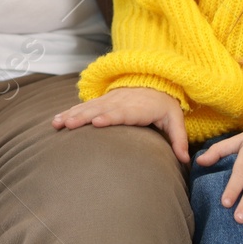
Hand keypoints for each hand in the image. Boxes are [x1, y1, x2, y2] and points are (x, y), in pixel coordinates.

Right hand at [51, 87, 191, 163]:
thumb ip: (179, 139)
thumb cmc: (164, 105)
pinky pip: (84, 106)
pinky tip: (57, 120)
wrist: (154, 83)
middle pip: (100, 109)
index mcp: (138, 107)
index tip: (97, 122)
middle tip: (68, 125)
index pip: (123, 112)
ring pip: (88, 107)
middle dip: (83, 116)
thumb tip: (186, 160)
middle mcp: (120, 102)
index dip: (110, 116)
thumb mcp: (175, 119)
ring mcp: (109, 100)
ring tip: (57, 124)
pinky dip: (69, 112)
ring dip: (72, 115)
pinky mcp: (101, 102)